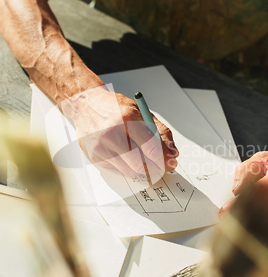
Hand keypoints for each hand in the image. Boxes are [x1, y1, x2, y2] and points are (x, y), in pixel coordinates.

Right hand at [61, 85, 178, 176]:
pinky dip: (127, 165)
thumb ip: (160, 131)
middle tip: (162, 164)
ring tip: (143, 156)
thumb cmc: (115, 108)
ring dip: (142, 167)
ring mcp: (101, 147)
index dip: (164, 158)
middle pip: (141, 164)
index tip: (171, 162)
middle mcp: (111, 134)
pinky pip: (119, 169)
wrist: (85, 106)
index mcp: (126, 119)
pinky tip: (124, 152)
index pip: (150, 147)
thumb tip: (172, 152)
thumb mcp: (141, 112)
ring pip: (130, 170)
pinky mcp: (95, 157)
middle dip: (155, 167)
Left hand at [219, 149, 267, 220]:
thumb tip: (236, 190)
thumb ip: (246, 171)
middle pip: (265, 209)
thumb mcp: (263, 159)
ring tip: (243, 224)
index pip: (257, 192)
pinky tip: (261, 225)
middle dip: (245, 216)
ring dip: (256, 224)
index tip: (225, 212)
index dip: (238, 203)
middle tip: (230, 221)